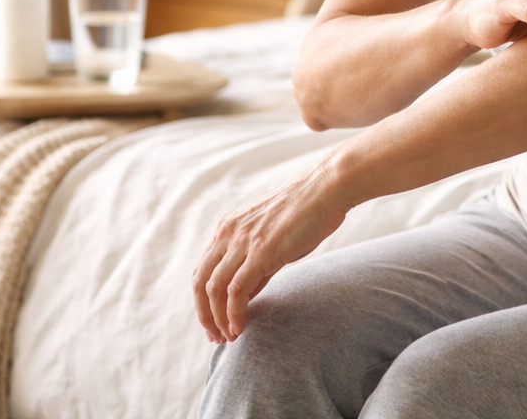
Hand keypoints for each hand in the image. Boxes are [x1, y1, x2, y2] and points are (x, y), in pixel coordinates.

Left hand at [191, 164, 348, 342]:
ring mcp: (243, 242)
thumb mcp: (271, 236)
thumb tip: (246, 294)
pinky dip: (233, 313)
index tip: (216, 321)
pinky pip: (235, 290)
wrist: (326, 189)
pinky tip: (240, 327)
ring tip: (229, 336)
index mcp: (228, 227)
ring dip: (217, 318)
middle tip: (217, 336)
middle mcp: (228, 233)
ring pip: (213, 288)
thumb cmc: (307, 211)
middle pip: (200, 281)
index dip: (204, 300)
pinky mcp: (261, 252)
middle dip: (204, 314)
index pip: (203, 270)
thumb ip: (255, 263)